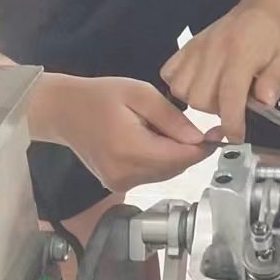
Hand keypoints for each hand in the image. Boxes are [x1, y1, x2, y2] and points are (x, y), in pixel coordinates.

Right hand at [27, 74, 212, 191]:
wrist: (63, 110)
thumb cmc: (99, 96)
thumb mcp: (139, 94)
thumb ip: (171, 118)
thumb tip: (199, 138)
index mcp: (130, 149)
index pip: (180, 157)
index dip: (203, 147)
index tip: (216, 132)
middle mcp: (124, 173)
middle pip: (175, 168)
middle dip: (189, 149)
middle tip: (190, 125)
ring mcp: (119, 183)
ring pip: (166, 173)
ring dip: (174, 155)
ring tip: (161, 129)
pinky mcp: (117, 185)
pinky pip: (152, 175)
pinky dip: (159, 160)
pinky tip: (150, 140)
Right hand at [161, 0, 279, 139]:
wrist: (266, 4)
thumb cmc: (278, 32)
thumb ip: (274, 83)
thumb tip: (264, 104)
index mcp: (241, 53)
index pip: (229, 97)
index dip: (231, 123)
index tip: (236, 135)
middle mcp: (215, 50)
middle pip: (199, 98)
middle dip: (215, 111)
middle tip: (232, 105)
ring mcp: (198, 47)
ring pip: (181, 88)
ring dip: (197, 99)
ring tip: (216, 94)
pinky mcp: (190, 44)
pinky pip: (169, 71)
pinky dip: (179, 83)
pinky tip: (198, 83)